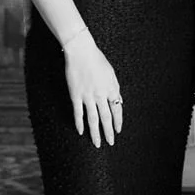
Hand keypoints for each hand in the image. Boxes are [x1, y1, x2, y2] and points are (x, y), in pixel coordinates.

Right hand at [62, 31, 122, 147]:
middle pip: (106, 118)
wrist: (81, 52)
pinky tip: (81, 131)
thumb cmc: (97, 60)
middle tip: (110, 143)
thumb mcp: (111, 73)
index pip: (117, 109)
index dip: (118, 122)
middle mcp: (101, 95)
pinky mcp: (75, 95)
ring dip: (95, 133)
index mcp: (111, 88)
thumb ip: (115, 88)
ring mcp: (88, 96)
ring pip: (93, 119)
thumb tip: (118, 101)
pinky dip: (80, 123)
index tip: (118, 130)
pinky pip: (78, 113)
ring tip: (97, 143)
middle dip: (109, 132)